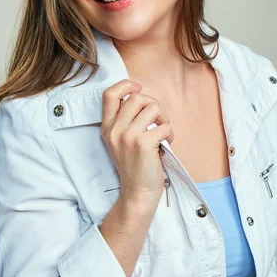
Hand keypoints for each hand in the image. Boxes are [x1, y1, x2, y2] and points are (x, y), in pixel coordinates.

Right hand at [100, 79, 173, 205]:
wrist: (137, 192)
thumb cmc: (135, 165)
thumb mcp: (120, 140)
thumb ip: (125, 120)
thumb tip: (142, 97)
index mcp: (107, 127)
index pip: (110, 94)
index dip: (126, 85)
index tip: (138, 88)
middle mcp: (115, 130)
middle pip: (138, 97)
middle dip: (154, 105)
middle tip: (157, 121)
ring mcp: (128, 136)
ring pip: (154, 108)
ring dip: (164, 120)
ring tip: (162, 134)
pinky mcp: (143, 144)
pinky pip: (164, 126)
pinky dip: (170, 135)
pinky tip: (165, 146)